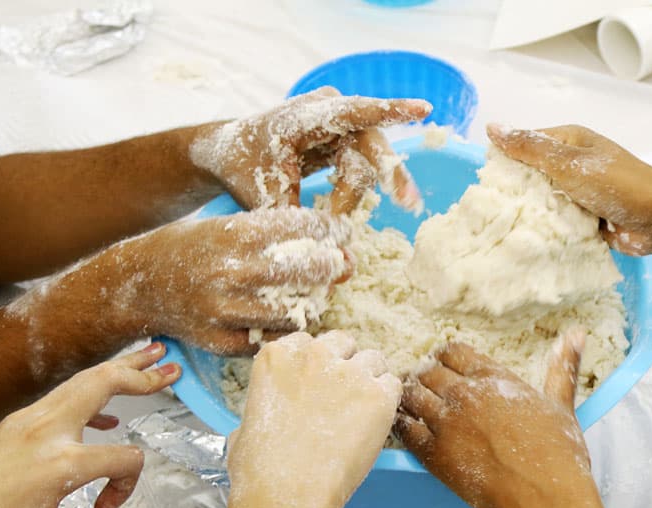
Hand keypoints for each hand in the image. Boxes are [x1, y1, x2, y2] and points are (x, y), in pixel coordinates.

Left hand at [0, 344, 178, 507]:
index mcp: (62, 463)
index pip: (126, 458)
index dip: (127, 487)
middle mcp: (47, 431)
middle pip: (106, 383)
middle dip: (142, 374)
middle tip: (172, 368)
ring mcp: (29, 420)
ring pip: (83, 380)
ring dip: (119, 370)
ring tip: (150, 358)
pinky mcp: (17, 421)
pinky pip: (64, 397)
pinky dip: (92, 394)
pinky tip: (108, 412)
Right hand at [49, 206, 352, 355]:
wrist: (140, 285)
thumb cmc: (193, 249)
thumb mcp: (229, 226)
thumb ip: (278, 233)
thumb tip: (339, 247)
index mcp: (235, 234)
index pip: (304, 227)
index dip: (332, 231)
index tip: (343, 234)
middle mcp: (232, 272)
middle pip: (307, 271)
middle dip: (332, 266)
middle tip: (339, 265)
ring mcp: (227, 311)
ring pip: (297, 312)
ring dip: (313, 302)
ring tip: (313, 292)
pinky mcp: (222, 342)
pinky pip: (274, 339)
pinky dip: (288, 328)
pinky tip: (287, 315)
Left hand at [191, 88, 429, 212]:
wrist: (228, 154)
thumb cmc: (242, 168)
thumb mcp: (262, 197)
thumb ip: (295, 220)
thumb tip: (322, 254)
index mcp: (305, 114)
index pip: (355, 112)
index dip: (390, 111)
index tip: (423, 109)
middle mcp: (329, 111)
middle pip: (370, 145)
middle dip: (389, 175)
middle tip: (408, 202)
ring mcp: (339, 125)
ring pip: (367, 164)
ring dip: (353, 197)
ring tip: (337, 223)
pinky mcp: (343, 142)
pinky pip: (361, 170)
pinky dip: (353, 195)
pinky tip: (347, 211)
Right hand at [226, 331, 401, 507]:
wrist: (286, 495)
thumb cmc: (259, 471)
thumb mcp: (245, 425)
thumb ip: (265, 405)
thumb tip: (269, 415)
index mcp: (277, 356)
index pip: (309, 343)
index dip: (317, 365)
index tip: (318, 386)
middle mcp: (314, 355)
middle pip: (343, 344)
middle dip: (345, 366)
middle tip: (343, 399)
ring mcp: (349, 373)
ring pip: (373, 361)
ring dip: (370, 381)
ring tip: (362, 415)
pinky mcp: (378, 395)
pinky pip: (393, 386)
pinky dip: (388, 403)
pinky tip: (376, 425)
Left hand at [395, 333, 605, 507]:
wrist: (544, 496)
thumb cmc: (558, 453)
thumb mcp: (561, 403)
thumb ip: (562, 367)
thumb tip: (577, 334)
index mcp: (493, 378)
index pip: (452, 351)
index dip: (444, 358)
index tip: (443, 367)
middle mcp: (465, 394)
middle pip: (427, 371)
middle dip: (423, 376)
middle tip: (424, 387)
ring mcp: (446, 423)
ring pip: (410, 396)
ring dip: (409, 397)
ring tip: (412, 405)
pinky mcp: (434, 454)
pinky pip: (404, 430)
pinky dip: (401, 424)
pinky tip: (405, 427)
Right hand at [486, 123, 651, 256]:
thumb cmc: (618, 185)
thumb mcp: (568, 163)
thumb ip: (530, 148)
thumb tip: (492, 127)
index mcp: (571, 141)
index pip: (527, 144)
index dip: (506, 159)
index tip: (485, 180)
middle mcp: (575, 164)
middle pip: (534, 175)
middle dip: (518, 190)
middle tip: (492, 209)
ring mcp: (582, 192)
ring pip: (546, 202)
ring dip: (535, 213)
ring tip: (507, 227)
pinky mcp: (588, 218)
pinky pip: (560, 223)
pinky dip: (551, 230)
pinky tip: (532, 241)